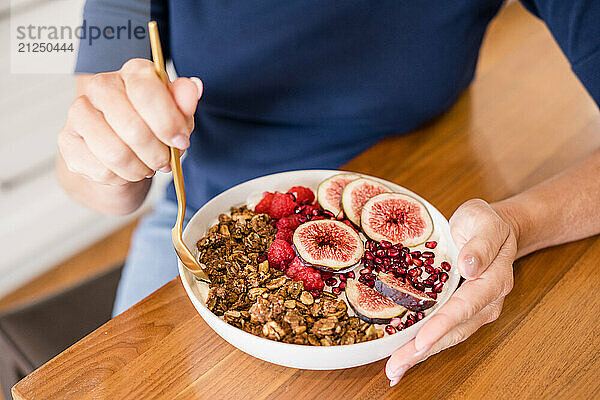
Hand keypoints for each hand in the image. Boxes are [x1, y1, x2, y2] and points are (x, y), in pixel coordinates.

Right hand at [58, 58, 202, 184]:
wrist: (123, 152)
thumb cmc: (153, 128)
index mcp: (133, 73)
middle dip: (156, 153)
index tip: (181, 141)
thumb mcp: (177, 117)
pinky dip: (121, 178)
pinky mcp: (68, 140)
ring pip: (115, 152)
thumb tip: (193, 87)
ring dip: (140, 168)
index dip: (168, 124)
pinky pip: (100, 169)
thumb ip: (184, 103)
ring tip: (147, 167)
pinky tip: (127, 170)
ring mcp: (79, 112)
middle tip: (164, 161)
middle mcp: (101, 85)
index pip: (147, 93)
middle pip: (132, 127)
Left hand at [385, 199, 516, 385]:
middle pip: (454, 331)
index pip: (465, 307)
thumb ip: (481, 244)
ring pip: (448, 337)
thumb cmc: (486, 222)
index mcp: (493, 280)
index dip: (442, 325)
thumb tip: (469, 265)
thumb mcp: (485, 221)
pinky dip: (422, 345)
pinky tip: (403, 358)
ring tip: (395, 370)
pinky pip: (441, 330)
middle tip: (396, 366)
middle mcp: (485, 302)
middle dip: (424, 351)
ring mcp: (473, 310)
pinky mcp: (460, 311)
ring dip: (420, 354)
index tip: (421, 340)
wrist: (495, 229)